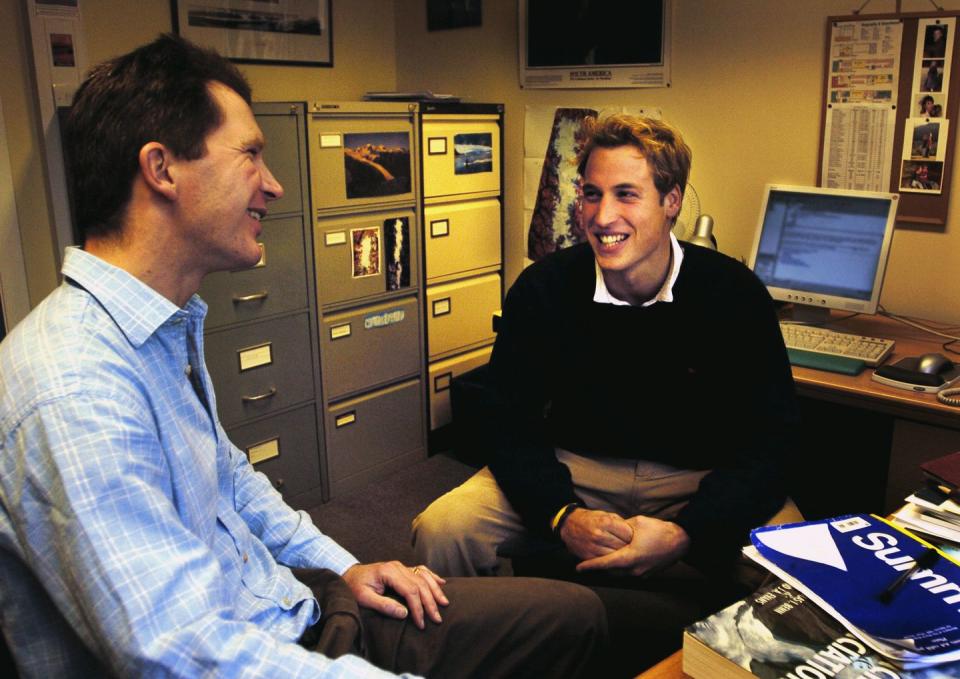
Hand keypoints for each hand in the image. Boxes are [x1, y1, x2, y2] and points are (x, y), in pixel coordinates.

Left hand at [342, 562, 448, 629]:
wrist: (348, 574)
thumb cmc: (354, 587)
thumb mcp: (364, 598)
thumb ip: (383, 605)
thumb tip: (404, 613)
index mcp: (388, 572)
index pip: (410, 590)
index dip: (418, 607)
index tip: (421, 623)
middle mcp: (398, 567)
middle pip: (420, 584)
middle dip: (430, 602)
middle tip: (437, 619)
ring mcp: (401, 566)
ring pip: (423, 577)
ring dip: (435, 590)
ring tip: (444, 604)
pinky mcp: (402, 568)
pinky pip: (421, 570)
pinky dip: (432, 577)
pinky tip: (441, 583)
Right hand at [559, 507, 632, 560]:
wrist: (569, 525)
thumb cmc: (591, 519)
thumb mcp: (606, 515)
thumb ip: (620, 523)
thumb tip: (634, 533)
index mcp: (606, 522)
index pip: (629, 534)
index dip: (633, 536)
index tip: (634, 538)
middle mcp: (599, 534)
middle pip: (623, 546)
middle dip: (628, 547)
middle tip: (630, 547)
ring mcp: (593, 546)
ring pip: (615, 556)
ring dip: (620, 555)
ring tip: (622, 553)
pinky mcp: (589, 556)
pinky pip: (605, 562)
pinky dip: (611, 561)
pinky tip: (613, 558)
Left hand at [575, 515, 689, 576]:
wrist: (681, 541)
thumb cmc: (660, 530)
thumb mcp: (637, 522)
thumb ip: (622, 527)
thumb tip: (613, 529)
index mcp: (629, 557)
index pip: (604, 563)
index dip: (590, 566)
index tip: (578, 568)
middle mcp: (634, 569)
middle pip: (611, 571)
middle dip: (599, 567)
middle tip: (588, 562)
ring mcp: (642, 573)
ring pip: (620, 574)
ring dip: (611, 568)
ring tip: (602, 560)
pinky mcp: (648, 574)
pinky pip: (630, 573)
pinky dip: (622, 568)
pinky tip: (620, 560)